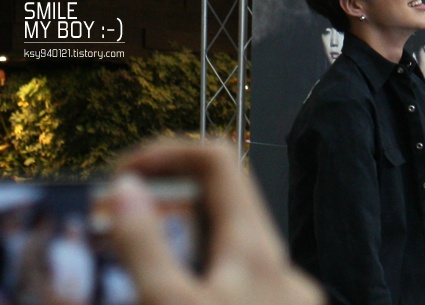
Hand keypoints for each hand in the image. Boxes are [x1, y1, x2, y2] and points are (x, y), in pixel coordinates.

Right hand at [108, 141, 324, 304]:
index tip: (125, 174)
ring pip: (229, 248)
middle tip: (119, 227)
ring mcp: (287, 293)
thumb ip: (147, 248)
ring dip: (185, 246)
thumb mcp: (171, 304)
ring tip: (137, 269)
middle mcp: (279, 263)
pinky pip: (240, 281)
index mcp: (255, 246)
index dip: (170, 152)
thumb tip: (127, 189)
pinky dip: (204, 276)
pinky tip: (179, 294)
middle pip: (222, 205)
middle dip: (169, 205)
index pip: (218, 160)